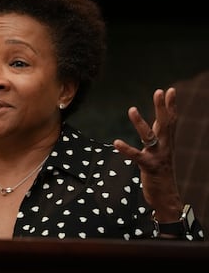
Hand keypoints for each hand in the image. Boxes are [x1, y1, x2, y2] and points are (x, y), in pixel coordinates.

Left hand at [113, 87, 182, 221]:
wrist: (166, 197)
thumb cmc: (161, 172)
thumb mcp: (161, 151)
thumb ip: (159, 136)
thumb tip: (160, 121)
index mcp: (166, 142)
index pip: (170, 120)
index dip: (170, 105)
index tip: (170, 90)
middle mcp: (165, 146)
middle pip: (165, 123)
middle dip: (161, 107)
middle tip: (160, 90)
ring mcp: (157, 156)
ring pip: (149, 136)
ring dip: (140, 123)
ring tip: (132, 109)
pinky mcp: (148, 167)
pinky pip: (136, 156)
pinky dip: (126, 149)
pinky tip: (116, 142)